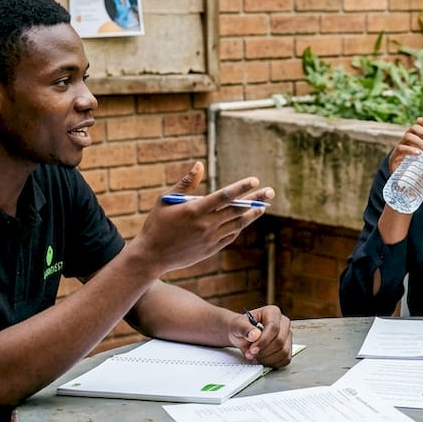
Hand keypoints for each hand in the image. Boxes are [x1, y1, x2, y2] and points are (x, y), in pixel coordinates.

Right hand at [132, 162, 273, 274]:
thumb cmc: (156, 224)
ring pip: (237, 224)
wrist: (152, 256)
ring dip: (252, 214)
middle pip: (236, 209)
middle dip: (255, 199)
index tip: (255, 180)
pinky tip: (246, 220)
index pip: (224, 196)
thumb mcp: (166, 200)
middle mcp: (206, 224)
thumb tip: (199, 165)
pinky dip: (239, 227)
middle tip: (270, 191)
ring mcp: (210, 238)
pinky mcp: (211, 249)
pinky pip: (230, 236)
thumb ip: (185, 183)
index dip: (241, 187)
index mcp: (195, 210)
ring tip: (263, 206)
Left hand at [228, 305, 292, 366]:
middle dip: (264, 351)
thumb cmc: (241, 327)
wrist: (242, 335)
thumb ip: (244, 328)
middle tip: (251, 354)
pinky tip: (262, 359)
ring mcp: (287, 336)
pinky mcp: (288, 348)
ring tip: (255, 356)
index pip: (273, 327)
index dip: (263, 341)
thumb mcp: (237, 325)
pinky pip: (285, 359)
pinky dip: (272, 363)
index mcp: (273, 312)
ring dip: (267, 358)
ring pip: (283, 352)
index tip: (252, 349)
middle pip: (280, 341)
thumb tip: (255, 335)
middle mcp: (283, 323)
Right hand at [387, 117, 422, 178]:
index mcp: (416, 141)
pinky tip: (418, 154)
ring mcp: (400, 149)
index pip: (418, 125)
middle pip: (413, 128)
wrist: (406, 190)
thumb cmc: (419, 176)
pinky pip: (401, 148)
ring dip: (420, 141)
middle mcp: (407, 142)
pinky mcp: (394, 157)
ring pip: (408, 136)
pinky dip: (410, 150)